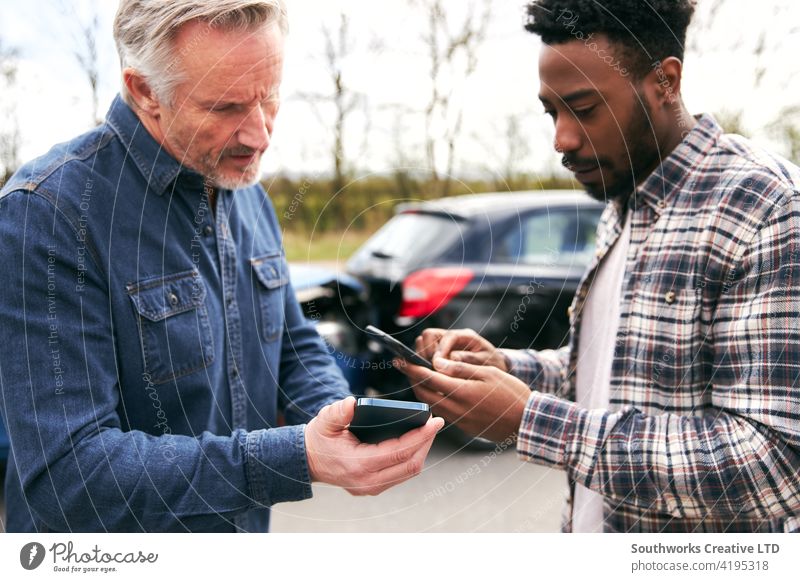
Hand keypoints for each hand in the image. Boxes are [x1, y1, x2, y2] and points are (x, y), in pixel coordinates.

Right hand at [304, 397, 444, 495]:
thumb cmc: (319, 439)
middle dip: (426, 442)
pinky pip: (401, 475)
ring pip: (408, 472)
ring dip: (421, 451)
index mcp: (359, 465)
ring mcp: (371, 488)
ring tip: (427, 431)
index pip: (399, 451)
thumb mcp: (324, 422)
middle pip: (410, 464)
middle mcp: (368, 482)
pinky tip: (415, 443)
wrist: (306, 462)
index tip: (435, 422)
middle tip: (434, 423)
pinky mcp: (373, 488)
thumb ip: (337, 413)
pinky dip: (411, 458)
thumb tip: (351, 404)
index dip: (421, 436)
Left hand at [402, 356, 529, 442]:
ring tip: (421, 376)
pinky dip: (435, 400)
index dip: (410, 368)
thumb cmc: (511, 392)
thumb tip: (436, 362)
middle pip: (423, 394)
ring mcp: (460, 421)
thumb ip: (460, 368)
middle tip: (408, 366)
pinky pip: (442, 412)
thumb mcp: (488, 372)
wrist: (527, 421)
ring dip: (422, 390)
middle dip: (412, 380)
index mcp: (462, 392)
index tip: (399, 359)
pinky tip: (439, 390)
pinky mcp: (464, 428)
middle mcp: (457, 409)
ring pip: (430, 405)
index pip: (428, 378)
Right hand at [415, 328, 508, 371]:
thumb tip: (452, 358)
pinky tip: (428, 376)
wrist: (493, 368)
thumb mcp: (486, 362)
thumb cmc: (491, 364)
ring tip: (428, 373)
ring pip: (422, 344)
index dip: (440, 350)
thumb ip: (470, 359)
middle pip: (428, 335)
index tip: (436, 364)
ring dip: (422, 358)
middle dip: (426, 353)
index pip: (447, 336)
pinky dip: (422, 365)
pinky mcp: (437, 354)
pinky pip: (423, 355)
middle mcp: (451, 337)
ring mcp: (442, 344)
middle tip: (430, 369)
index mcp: (465, 336)